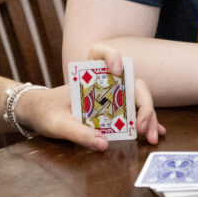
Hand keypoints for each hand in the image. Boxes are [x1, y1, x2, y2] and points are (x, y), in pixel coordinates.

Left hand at [16, 42, 166, 151]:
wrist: (40, 115)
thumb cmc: (46, 114)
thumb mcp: (58, 125)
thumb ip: (79, 132)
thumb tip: (104, 144)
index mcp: (87, 75)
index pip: (101, 52)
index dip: (112, 55)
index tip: (116, 70)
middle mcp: (105, 81)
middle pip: (133, 83)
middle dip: (144, 104)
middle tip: (143, 128)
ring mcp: (113, 94)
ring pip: (139, 99)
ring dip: (150, 116)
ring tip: (153, 137)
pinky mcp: (115, 107)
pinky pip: (136, 111)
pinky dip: (146, 120)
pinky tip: (157, 131)